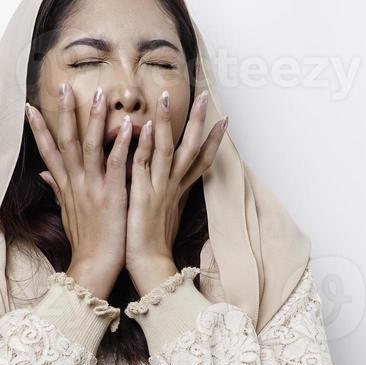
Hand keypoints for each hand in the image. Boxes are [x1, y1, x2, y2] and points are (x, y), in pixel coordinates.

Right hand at [25, 83, 131, 299]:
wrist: (94, 267)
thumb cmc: (85, 242)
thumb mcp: (67, 213)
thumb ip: (57, 188)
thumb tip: (43, 173)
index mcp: (65, 186)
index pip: (48, 151)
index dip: (38, 128)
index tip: (29, 106)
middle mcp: (76, 183)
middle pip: (66, 141)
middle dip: (64, 113)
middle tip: (63, 86)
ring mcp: (93, 188)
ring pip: (89, 147)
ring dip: (93, 120)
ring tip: (98, 95)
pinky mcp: (112, 196)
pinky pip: (116, 165)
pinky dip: (121, 145)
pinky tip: (127, 127)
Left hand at [125, 89, 227, 292]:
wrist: (149, 268)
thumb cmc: (152, 246)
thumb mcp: (161, 216)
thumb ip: (163, 196)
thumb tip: (163, 186)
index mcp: (178, 191)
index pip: (200, 160)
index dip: (213, 140)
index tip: (223, 120)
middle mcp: (173, 187)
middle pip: (191, 148)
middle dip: (199, 121)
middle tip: (207, 96)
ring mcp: (160, 190)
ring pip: (166, 149)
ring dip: (167, 122)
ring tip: (167, 97)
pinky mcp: (143, 196)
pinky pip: (143, 164)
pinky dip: (143, 145)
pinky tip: (142, 125)